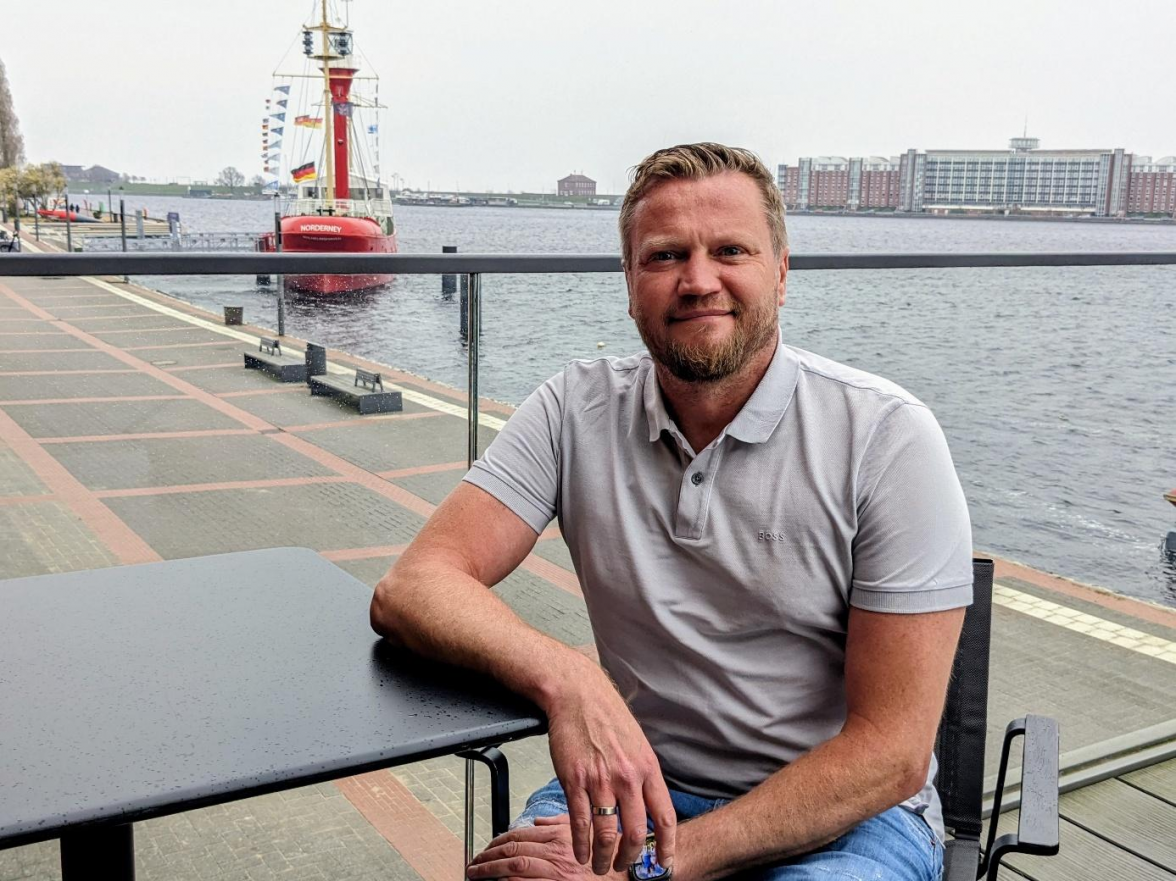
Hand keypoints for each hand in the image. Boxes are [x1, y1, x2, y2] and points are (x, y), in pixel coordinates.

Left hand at [467, 816, 627, 880]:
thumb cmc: (608, 857)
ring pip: (514, 866)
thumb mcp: (584, 833)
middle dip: (488, 856)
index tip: (486, 849)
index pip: (519, 835)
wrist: (630, 876)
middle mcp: (556, 852)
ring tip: (476, 874)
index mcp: (559, 836)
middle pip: (512, 849)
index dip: (497, 842)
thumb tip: (538, 820)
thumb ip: (559, 824)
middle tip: (473, 863)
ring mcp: (556, 872)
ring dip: (491, 870)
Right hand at [544, 676, 675, 873]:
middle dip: (630, 859)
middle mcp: (627, 777)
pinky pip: (580, 821)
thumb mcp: (638, 744)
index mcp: (647, 768)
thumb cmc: (608, 718)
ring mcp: (600, 780)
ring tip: (599, 867)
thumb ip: (644, 776)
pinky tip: (581, 852)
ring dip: (603, 858)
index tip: (664, 863)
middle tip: (623, 868)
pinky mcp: (574, 780)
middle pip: (634, 833)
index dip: (666, 846)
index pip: (664, 817)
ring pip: (606, 833)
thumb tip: (649, 807)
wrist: (578, 695)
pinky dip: (581, 843)